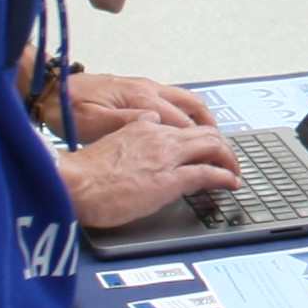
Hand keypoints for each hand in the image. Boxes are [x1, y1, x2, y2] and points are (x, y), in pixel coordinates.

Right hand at [57, 119, 243, 229]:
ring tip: (234, 171)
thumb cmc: (83, 170)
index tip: (204, 148)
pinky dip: (225, 177)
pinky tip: (231, 183)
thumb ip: (131, 130)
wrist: (73, 184)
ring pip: (212, 147)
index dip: (198, 138)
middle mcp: (159, 136)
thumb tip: (148, 123)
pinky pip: (208, 173)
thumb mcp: (109, 138)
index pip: (182, 126)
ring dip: (228, 159)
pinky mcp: (169, 180)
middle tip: (227, 160)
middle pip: (204, 133)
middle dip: (220, 146)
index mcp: (143, 126)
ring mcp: (166, 157)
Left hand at [62, 69, 215, 142]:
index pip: (184, 121)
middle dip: (212, 129)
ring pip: (185, 100)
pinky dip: (187, 114)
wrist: (50, 89)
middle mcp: (147, 90)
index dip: (205, 143)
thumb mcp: (92, 122)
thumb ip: (126, 122)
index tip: (218, 160)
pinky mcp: (136, 90)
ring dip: (201, 119)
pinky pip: (172, 100)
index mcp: (140, 99)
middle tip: (223, 152)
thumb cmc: (66, 109)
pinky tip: (183, 129)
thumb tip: (156, 123)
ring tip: (211, 140)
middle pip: (193, 106)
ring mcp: (143, 88)